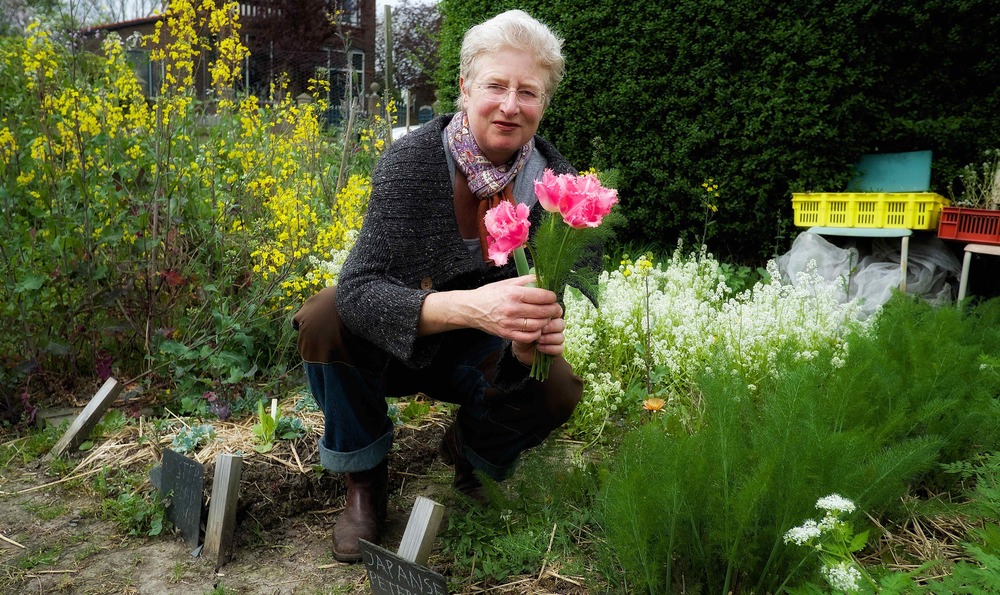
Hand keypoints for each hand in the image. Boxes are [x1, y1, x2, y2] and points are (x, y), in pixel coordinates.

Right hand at [418, 275, 563, 345]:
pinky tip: (536, 327)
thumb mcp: (506, 282)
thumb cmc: (489, 294)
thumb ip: (525, 280)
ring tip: (546, 318)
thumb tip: (542, 278)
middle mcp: (512, 309)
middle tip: (555, 308)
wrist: (471, 309)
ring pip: (538, 325)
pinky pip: (528, 337)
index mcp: (513, 293)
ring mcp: (509, 323)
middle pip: (543, 312)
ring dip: (546, 322)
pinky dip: (536, 333)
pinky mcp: (506, 334)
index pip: (542, 296)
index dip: (552, 297)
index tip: (553, 297)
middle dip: (553, 310)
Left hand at [511, 316, 564, 366]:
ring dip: (549, 338)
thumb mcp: (524, 324)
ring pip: (561, 337)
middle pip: (561, 324)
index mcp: (549, 318)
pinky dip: (550, 348)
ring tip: (538, 340)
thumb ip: (532, 319)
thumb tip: (540, 318)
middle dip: (551, 327)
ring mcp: (556, 339)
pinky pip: (560, 349)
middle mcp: (554, 328)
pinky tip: (540, 347)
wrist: (519, 349)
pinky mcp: (556, 350)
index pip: (557, 313)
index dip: (551, 315)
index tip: (540, 318)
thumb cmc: (521, 333)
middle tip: (541, 330)